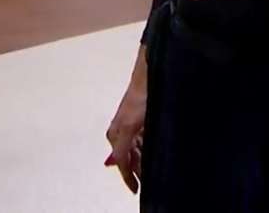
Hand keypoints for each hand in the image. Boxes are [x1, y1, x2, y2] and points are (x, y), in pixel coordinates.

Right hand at [105, 79, 145, 193]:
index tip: (136, 190)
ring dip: (143, 158)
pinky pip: (141, 142)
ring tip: (155, 164)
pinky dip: (146, 148)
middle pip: (129, 159)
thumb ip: (120, 147)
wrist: (148, 78)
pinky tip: (154, 148)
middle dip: (138, 169)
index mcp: (115, 135)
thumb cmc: (139, 100)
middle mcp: (119, 133)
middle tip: (150, 178)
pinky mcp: (137, 122)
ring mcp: (129, 128)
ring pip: (136, 152)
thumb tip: (112, 163)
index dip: (128, 178)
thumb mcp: (129, 126)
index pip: (121, 163)